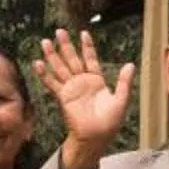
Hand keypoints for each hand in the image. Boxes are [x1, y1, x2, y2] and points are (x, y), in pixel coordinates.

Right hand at [35, 30, 133, 168]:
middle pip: (72, 59)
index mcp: (96, 81)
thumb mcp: (121, 100)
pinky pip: (52, 83)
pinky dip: (45, 74)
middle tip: (59, 31)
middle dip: (66, 45)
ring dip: (53, 55)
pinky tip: (38, 64)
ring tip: (45, 42)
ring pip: (60, 68)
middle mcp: (82, 82)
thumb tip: (131, 64)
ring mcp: (71, 89)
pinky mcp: (63, 97)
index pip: (90, 59)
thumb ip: (124, 82)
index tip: (83, 33)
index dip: (87, 47)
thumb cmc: (109, 123)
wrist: (95, 137)